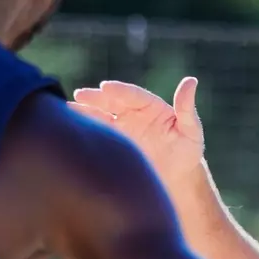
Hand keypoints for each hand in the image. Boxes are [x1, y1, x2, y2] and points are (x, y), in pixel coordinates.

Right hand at [70, 77, 206, 184]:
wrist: (177, 177)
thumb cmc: (188, 151)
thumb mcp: (191, 131)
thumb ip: (187, 108)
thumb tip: (191, 81)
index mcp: (151, 106)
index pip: (133, 95)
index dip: (120, 91)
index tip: (106, 87)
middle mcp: (134, 113)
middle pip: (112, 102)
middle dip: (96, 98)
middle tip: (80, 94)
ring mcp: (122, 128)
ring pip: (101, 116)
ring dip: (85, 112)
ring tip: (67, 108)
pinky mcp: (115, 143)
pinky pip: (98, 134)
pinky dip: (85, 129)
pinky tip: (70, 126)